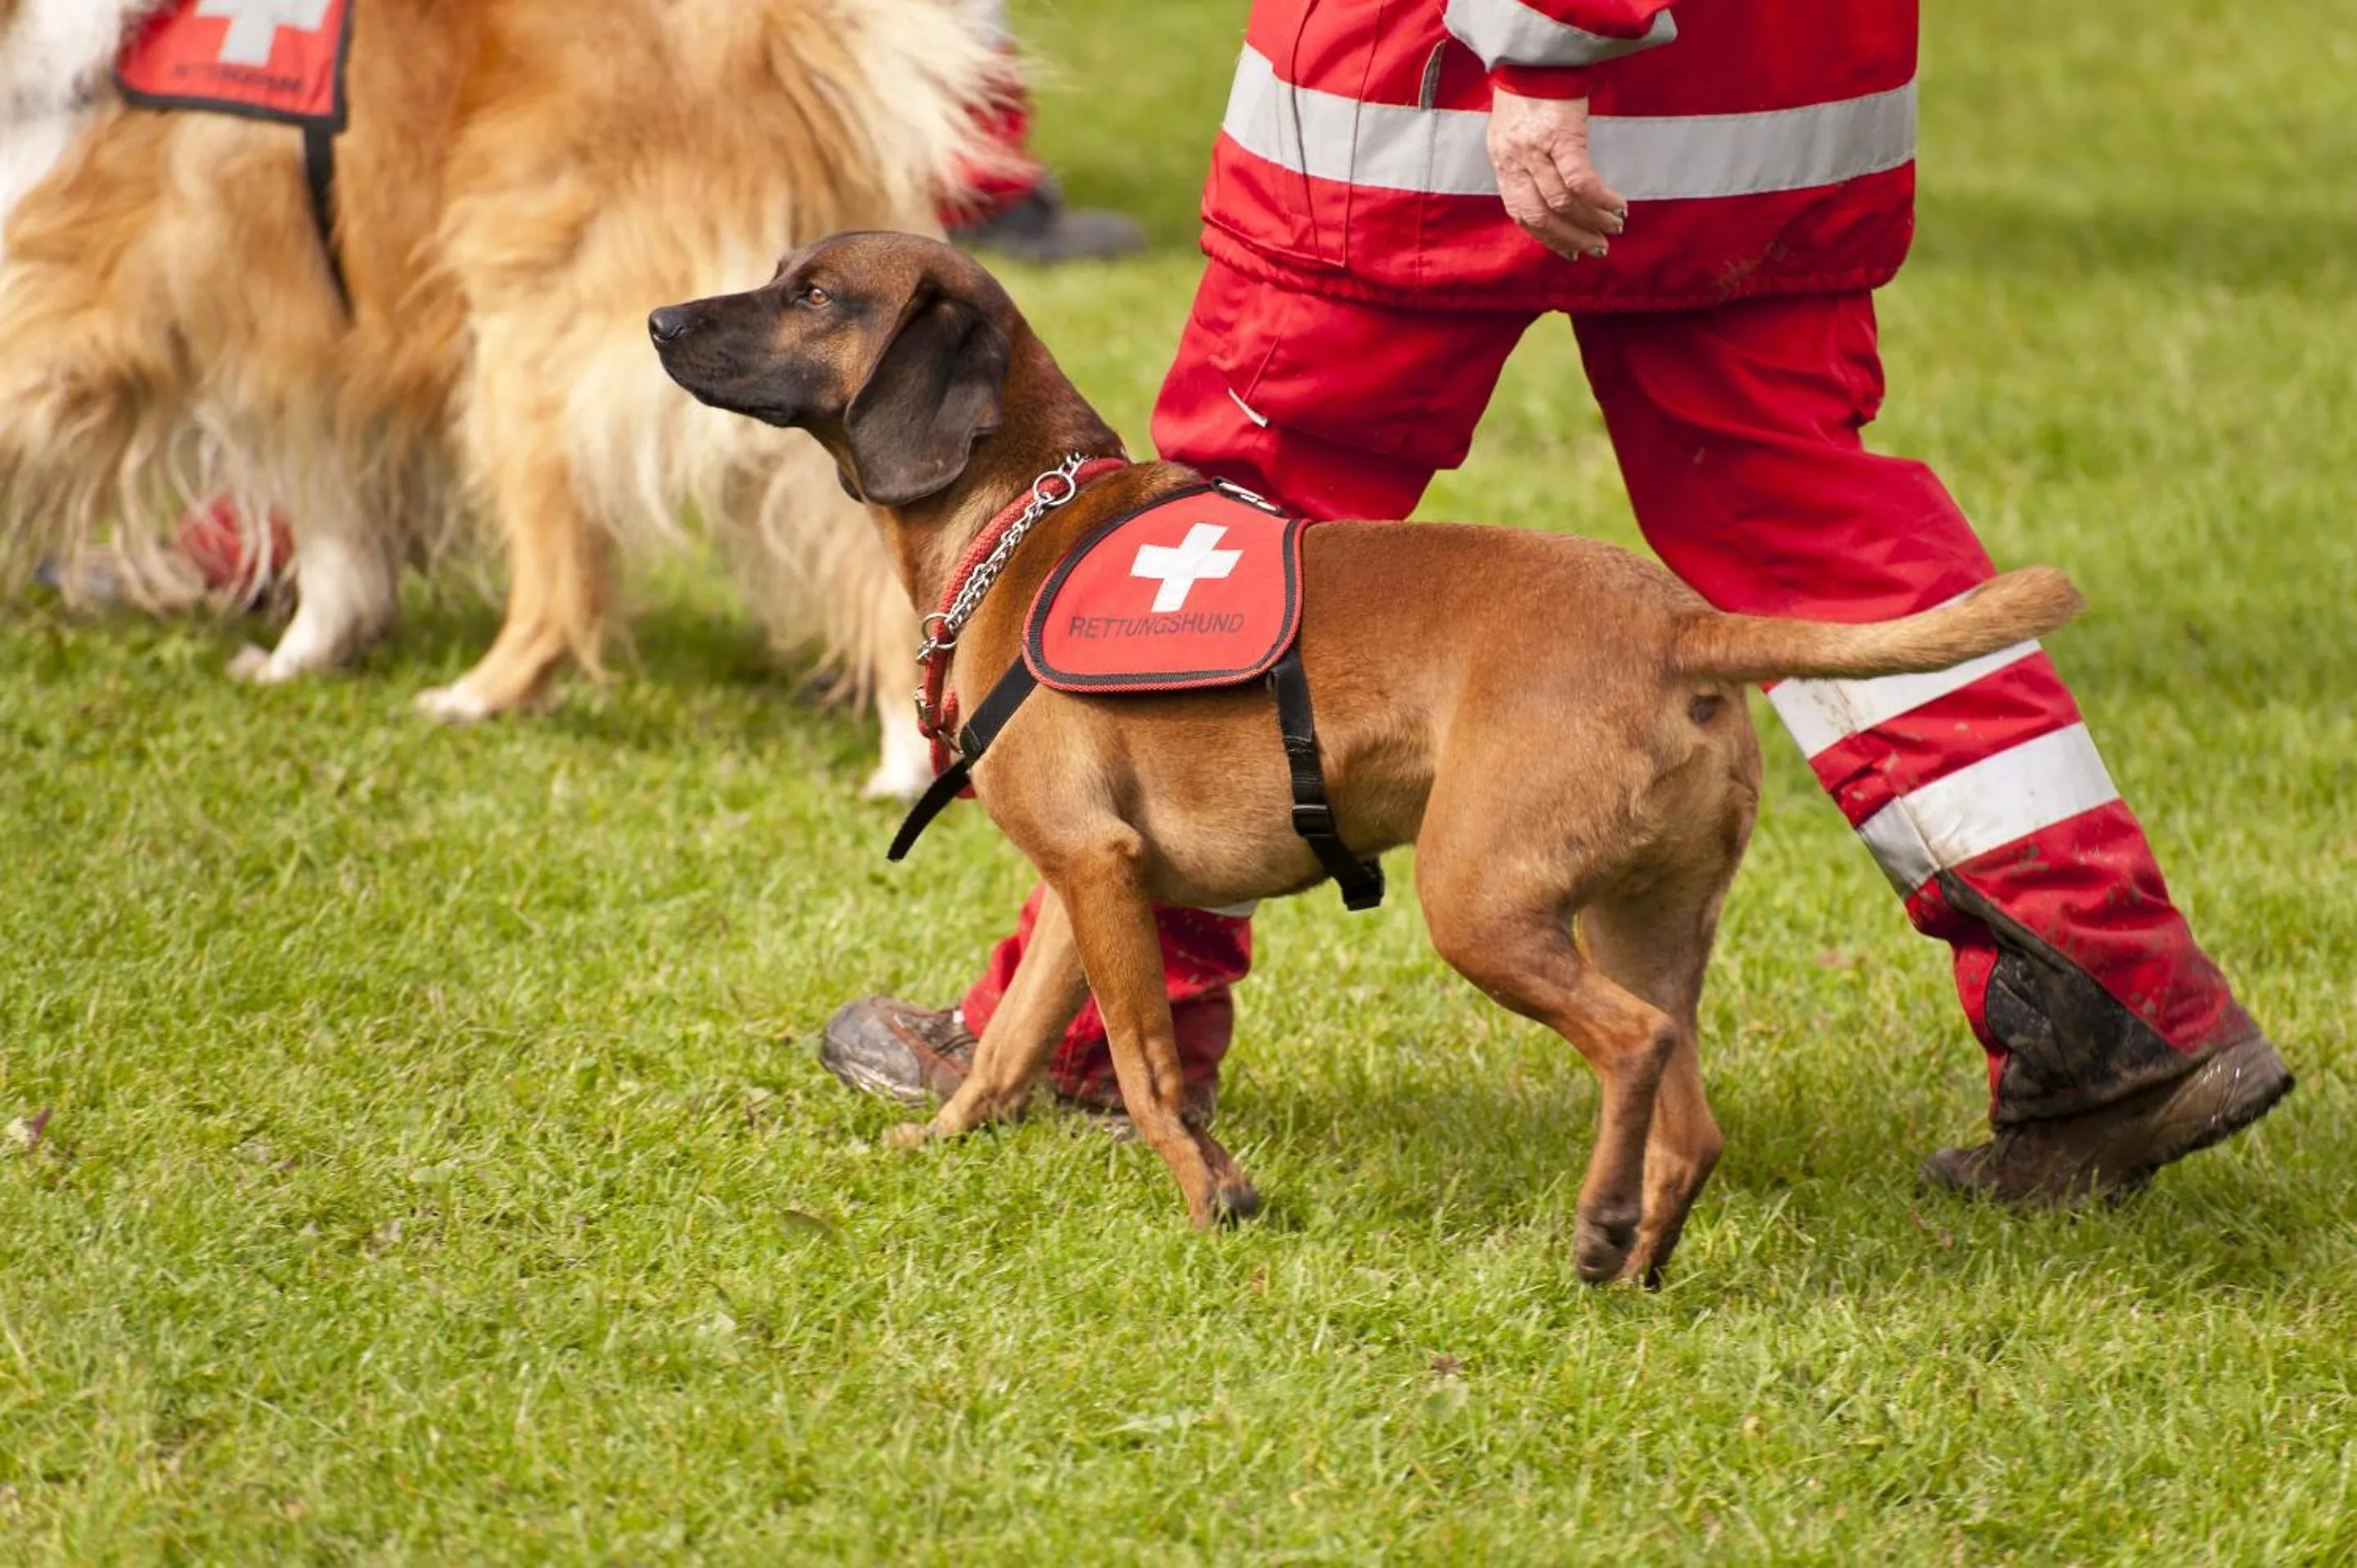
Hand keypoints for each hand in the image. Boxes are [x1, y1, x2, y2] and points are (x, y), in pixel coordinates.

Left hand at [1487, 88, 1627, 259]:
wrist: (1536, 56)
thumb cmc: (1527, 95)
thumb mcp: (1512, 136)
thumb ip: (1523, 168)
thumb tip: (1546, 203)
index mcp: (1502, 164)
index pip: (1522, 214)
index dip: (1548, 237)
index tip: (1570, 252)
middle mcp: (1515, 161)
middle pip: (1542, 214)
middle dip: (1572, 237)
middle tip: (1597, 247)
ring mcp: (1536, 150)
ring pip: (1562, 201)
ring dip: (1592, 220)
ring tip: (1613, 227)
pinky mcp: (1561, 136)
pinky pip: (1580, 180)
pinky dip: (1600, 198)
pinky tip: (1617, 205)